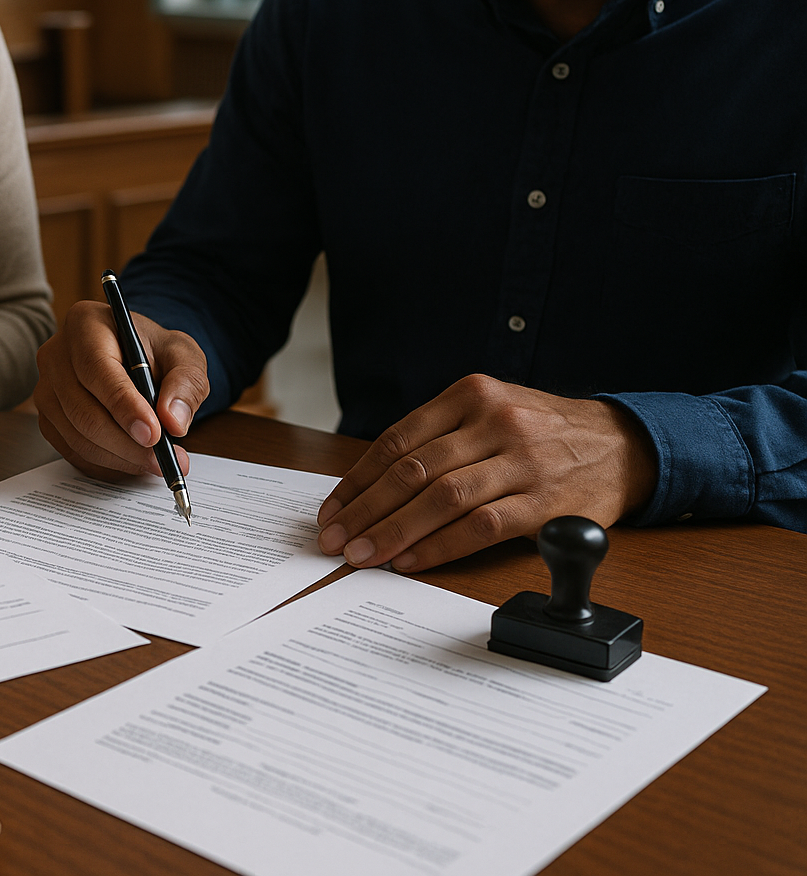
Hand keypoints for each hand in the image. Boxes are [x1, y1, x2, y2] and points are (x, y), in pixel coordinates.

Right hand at [33, 299, 208, 478]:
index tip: (153, 434)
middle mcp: (56, 355)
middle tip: (163, 460)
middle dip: (127, 443)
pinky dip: (106, 464)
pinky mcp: (48, 418)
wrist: (134, 360)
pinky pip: (72, 451)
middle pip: (83, 410)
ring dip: (119, 458)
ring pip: (77, 436)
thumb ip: (186, 382)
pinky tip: (133, 461)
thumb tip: (173, 420)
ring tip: (156, 462)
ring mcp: (46, 389)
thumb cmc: (154, 352)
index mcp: (85, 324)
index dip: (124, 406)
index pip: (97, 369)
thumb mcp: (183, 354)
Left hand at [316, 374, 658, 571]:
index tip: (331, 510)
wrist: (623, 445)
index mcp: (472, 395)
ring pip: (441, 498)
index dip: (358, 480)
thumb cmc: (542, 433)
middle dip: (365, 510)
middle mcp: (495, 421)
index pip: (398, 441)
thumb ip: (440, 437)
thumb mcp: (491, 411)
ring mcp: (522, 461)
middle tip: (334, 540)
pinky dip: (439, 546)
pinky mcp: (544, 502)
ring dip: (393, 532)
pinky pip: (479, 527)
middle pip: (412, 471)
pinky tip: (411, 561)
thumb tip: (372, 488)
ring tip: (361, 556)